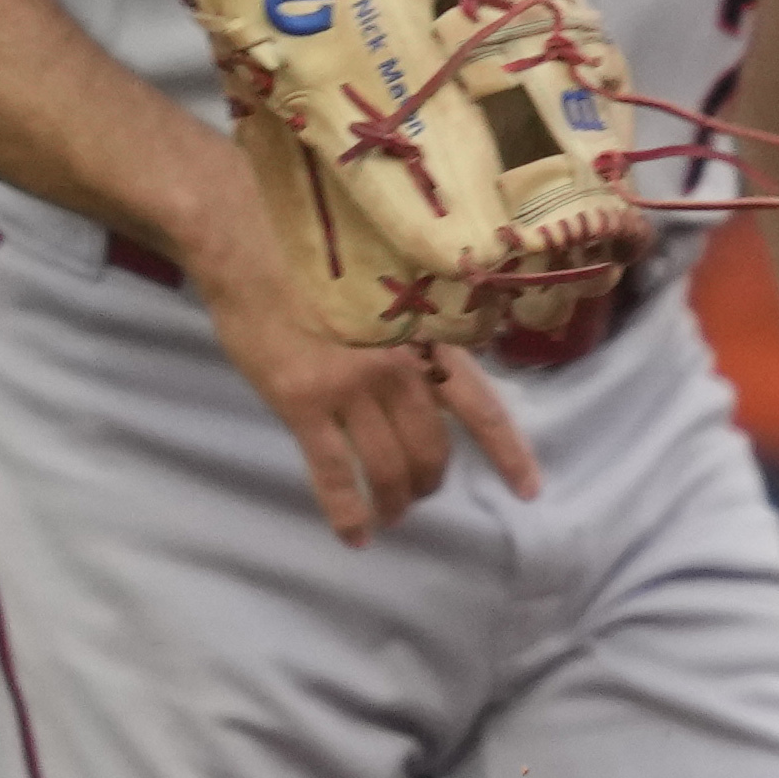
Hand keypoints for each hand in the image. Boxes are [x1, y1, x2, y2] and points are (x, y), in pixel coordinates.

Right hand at [187, 224, 537, 542]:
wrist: (251, 242)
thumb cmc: (317, 259)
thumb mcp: (387, 291)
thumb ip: (414, 334)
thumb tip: (436, 376)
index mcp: (425, 336)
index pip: (481, 407)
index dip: (507, 453)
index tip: (527, 490)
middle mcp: (399, 365)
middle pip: (432, 448)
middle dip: (430, 481)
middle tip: (421, 493)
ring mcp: (351, 386)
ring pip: (390, 467)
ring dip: (396, 502)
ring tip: (391, 517)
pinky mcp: (304, 402)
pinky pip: (334, 473)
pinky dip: (348, 512)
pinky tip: (355, 535)